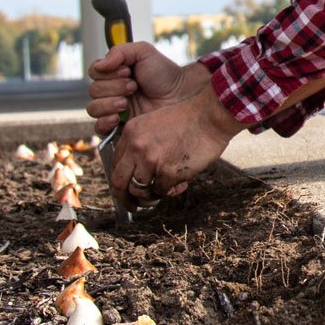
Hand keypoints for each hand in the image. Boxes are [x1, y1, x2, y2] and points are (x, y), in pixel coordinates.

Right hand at [86, 40, 188, 129]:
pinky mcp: (118, 126)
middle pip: (94, 90)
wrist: (180, 95)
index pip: (95, 72)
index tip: (127, 71)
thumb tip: (100, 65)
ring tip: (126, 103)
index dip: (108, 72)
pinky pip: (99, 127)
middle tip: (133, 86)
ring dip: (109, 103)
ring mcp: (114, 109)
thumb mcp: (144, 52)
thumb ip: (119, 52)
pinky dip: (105, 121)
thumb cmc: (164, 73)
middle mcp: (111, 90)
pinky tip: (118, 117)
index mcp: (114, 73)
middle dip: (114, 87)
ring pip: (93, 108)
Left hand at [104, 82, 241, 201]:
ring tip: (159, 196)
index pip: (115, 164)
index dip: (120, 180)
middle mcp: (136, 147)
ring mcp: (150, 160)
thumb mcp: (154, 124)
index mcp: (130, 133)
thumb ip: (141, 144)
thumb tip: (138, 173)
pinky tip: (180, 184)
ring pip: (138, 191)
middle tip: (132, 207)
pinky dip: (169, 192)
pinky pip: (160, 191)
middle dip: (124, 199)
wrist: (209, 117)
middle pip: (118, 183)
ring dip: (148, 198)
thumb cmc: (188, 120)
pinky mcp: (167, 172)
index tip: (126, 189)